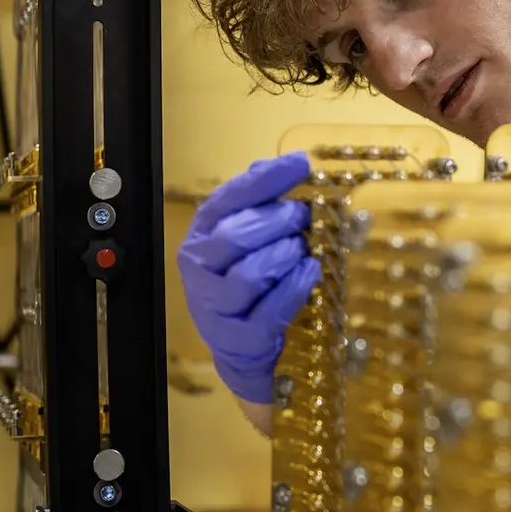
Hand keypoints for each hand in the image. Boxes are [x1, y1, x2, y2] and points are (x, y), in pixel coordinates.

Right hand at [177, 151, 320, 403]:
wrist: (242, 349)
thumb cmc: (251, 285)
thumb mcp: (251, 241)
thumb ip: (263, 204)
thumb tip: (287, 162)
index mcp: (202, 234)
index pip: (228, 199)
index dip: (266, 180)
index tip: (301, 164)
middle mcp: (199, 267)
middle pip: (237, 235)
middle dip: (277, 221)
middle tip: (303, 216)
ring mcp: (214, 305)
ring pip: (251, 273)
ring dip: (285, 256)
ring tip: (303, 249)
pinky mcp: (236, 338)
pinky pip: (269, 309)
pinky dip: (295, 287)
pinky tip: (310, 272)